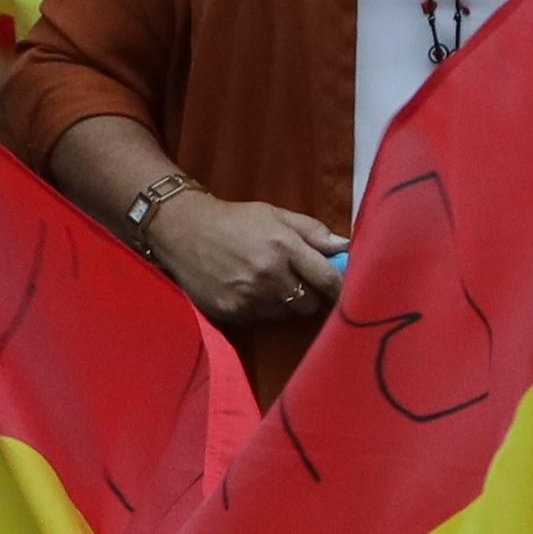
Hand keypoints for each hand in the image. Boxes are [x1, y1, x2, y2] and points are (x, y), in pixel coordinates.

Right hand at [144, 189, 344, 328]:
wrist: (183, 231)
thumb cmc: (235, 219)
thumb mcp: (275, 214)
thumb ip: (312, 231)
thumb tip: (345, 247)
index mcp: (283, 245)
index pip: (326, 277)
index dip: (340, 287)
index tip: (348, 290)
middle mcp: (269, 274)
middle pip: (310, 303)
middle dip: (310, 295)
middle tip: (298, 281)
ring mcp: (249, 296)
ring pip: (286, 314)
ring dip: (285, 302)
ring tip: (269, 282)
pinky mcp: (233, 312)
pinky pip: (262, 319)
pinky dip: (261, 308)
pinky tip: (248, 289)